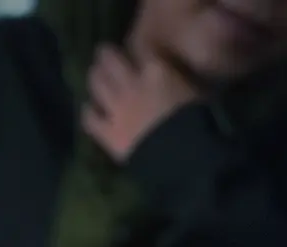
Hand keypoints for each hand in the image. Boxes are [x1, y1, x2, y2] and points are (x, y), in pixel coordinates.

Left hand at [82, 45, 199, 161]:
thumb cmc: (198, 125)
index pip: (141, 48)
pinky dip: (88, 113)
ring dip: (94, 79)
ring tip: (95, 79)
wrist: (184, 158)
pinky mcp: (108, 132)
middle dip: (106, 56)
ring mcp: (117, 108)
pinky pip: (89, 118)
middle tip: (105, 58)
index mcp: (156, 70)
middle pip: (109, 59)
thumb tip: (177, 80)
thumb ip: (179, 81)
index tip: (137, 54)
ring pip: (96, 83)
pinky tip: (90, 112)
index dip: (137, 50)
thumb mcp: (195, 93)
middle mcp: (132, 83)